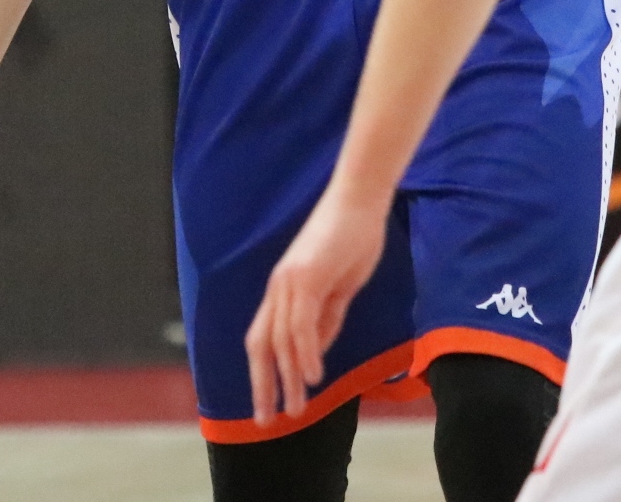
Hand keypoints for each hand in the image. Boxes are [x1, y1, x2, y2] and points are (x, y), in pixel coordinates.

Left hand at [245, 186, 387, 423]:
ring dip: (288, 379)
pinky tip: (314, 376)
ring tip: (296, 409)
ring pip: (280, 340)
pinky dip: (305, 353)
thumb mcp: (339, 287)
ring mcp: (290, 281)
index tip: (268, 404)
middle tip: (266, 421)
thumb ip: (326, 318)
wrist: (359, 198)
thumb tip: (314, 352)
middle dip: (262, 386)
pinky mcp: (307, 276)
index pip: (263, 339)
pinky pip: (301, 323)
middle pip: (260, 345)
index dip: (263, 373)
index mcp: (284, 290)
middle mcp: (279, 287)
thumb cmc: (352, 238)